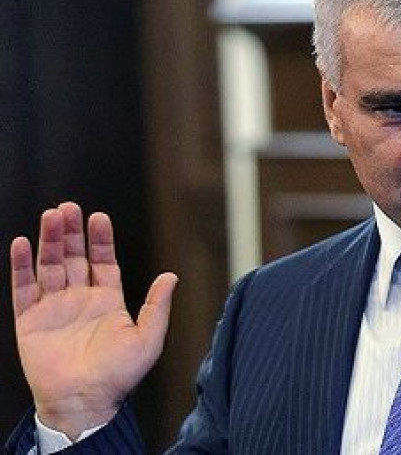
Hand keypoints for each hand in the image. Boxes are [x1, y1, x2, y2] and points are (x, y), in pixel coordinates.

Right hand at [10, 202, 177, 439]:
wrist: (84, 402)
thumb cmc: (118, 375)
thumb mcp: (148, 338)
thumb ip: (157, 305)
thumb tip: (171, 275)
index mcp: (107, 301)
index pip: (103, 261)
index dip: (101, 239)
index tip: (98, 217)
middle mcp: (80, 300)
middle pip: (74, 257)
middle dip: (72, 232)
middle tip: (69, 207)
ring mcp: (54, 308)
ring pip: (50, 266)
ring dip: (49, 241)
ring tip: (51, 215)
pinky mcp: (30, 321)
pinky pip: (23, 288)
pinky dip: (21, 265)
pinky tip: (23, 243)